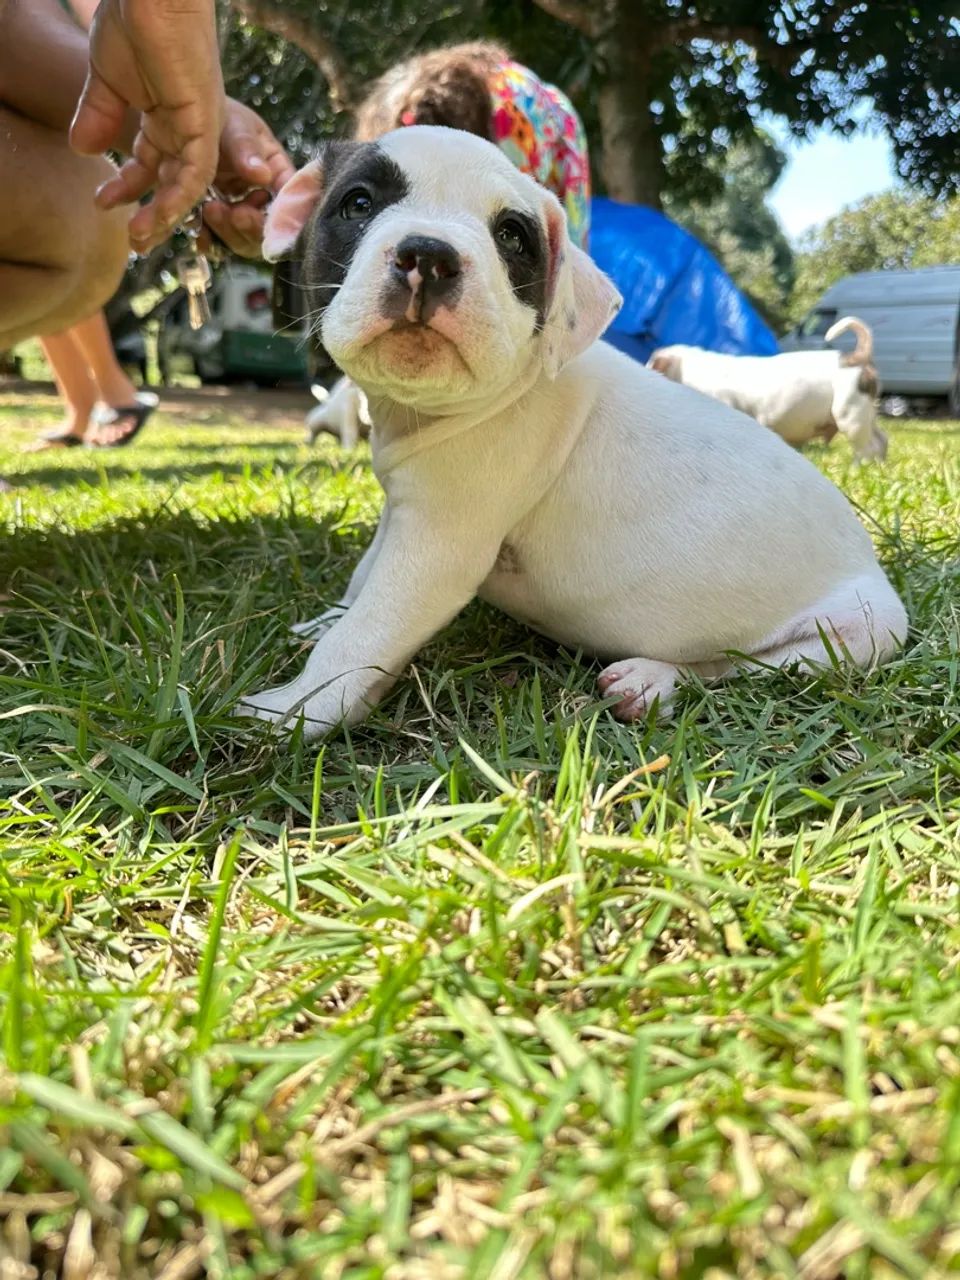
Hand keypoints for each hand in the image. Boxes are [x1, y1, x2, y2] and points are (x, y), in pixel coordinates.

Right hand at [70, 0, 224, 251]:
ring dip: (164, 215)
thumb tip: (83, 151)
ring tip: (140, 237)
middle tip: (133, 241)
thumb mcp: (106, 80)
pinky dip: (180, 196)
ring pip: (188, 186)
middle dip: (152, 214)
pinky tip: (160, 214)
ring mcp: (199, 126)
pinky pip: (198, 171)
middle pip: (173, 182)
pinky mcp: (207, 123)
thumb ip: (98, 117)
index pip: (151, 165)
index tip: (103, 204)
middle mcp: (187, 127)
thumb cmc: (131, 25)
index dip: (129, 189)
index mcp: (166, 117)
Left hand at [201, 100, 295, 258]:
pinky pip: (218, 241)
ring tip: (210, 210)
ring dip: (228, 232)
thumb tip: (262, 174)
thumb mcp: (238, 127)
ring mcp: (242, 214)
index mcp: (280, 177)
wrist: (190, 123)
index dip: (281, 216)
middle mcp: (265, 201)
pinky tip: (200, 234)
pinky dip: (209, 240)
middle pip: (267, 231)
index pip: (290, 204)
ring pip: (243, 240)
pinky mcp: (219, 222)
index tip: (258, 206)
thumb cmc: (224, 120)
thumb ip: (247, 149)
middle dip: (250, 228)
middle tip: (234, 213)